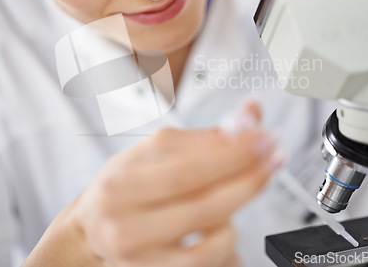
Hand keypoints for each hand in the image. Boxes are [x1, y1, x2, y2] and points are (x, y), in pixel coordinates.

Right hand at [71, 116, 281, 266]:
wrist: (93, 230)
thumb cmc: (125, 185)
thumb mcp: (150, 152)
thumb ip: (199, 137)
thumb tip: (248, 115)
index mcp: (122, 183)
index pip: (188, 168)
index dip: (233, 153)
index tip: (264, 137)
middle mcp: (126, 224)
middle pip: (203, 202)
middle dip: (248, 177)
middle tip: (274, 156)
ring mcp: (141, 256)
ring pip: (209, 235)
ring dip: (240, 205)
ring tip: (252, 181)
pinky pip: (205, 261)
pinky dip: (227, 238)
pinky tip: (230, 221)